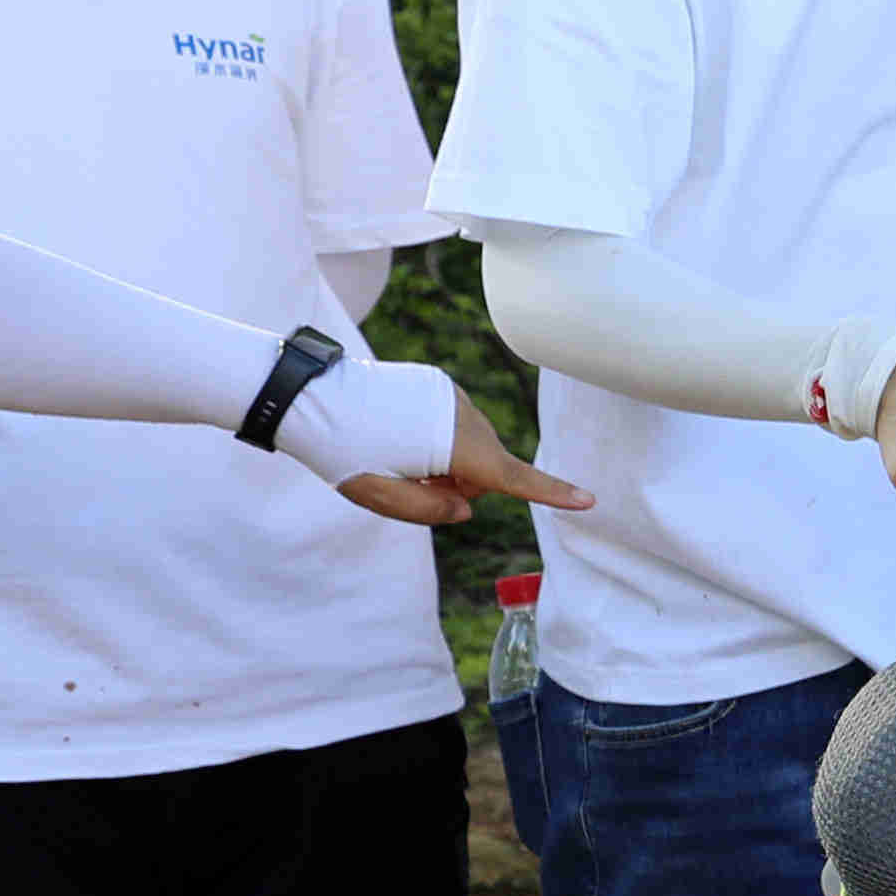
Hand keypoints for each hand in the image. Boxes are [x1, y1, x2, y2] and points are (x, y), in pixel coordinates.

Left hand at [279, 354, 590, 526]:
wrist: (306, 394)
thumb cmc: (340, 449)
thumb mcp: (380, 496)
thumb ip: (430, 511)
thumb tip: (466, 507)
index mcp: (453, 445)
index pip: (512, 478)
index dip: (551, 493)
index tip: (588, 500)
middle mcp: (462, 414)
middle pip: (487, 466)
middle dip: (462, 484)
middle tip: (412, 485)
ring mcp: (451, 395)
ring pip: (471, 445)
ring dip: (447, 462)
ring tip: (398, 457)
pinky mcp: (438, 384)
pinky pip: (455, 424)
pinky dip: (438, 441)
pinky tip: (398, 436)